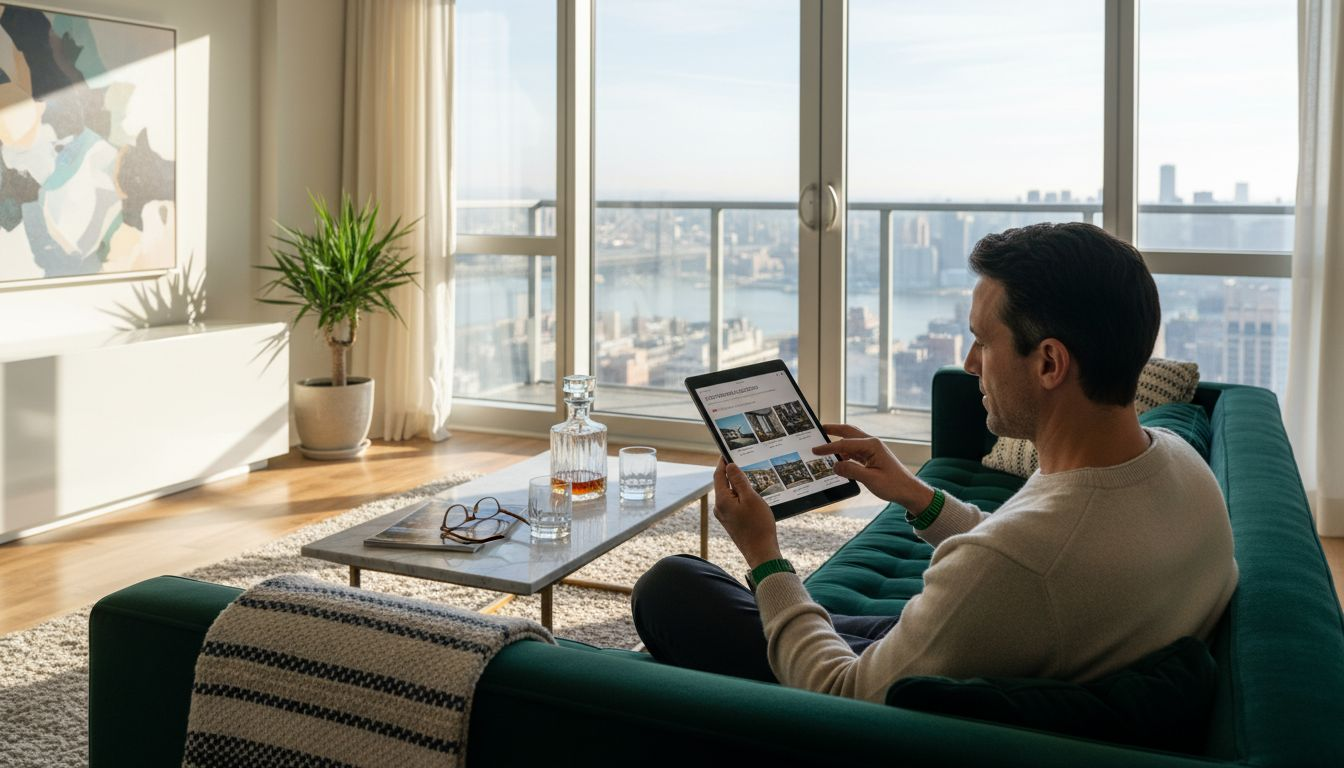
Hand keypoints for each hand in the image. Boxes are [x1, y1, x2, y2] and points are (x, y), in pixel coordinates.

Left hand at [712, 458, 782, 568]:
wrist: (761, 553)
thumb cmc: (758, 525)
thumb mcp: (751, 498)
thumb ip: (739, 481)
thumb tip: (729, 466)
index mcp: (722, 500)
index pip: (718, 475)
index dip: (723, 462)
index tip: (728, 451)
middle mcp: (720, 508)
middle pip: (723, 484)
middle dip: (732, 473)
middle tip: (743, 460)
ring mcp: (725, 516)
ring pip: (730, 494)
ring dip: (738, 485)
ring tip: (751, 476)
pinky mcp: (732, 522)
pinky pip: (734, 503)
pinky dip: (741, 496)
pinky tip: (753, 495)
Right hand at [813, 424, 932, 509]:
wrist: (908, 491)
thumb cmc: (894, 485)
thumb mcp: (871, 479)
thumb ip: (851, 471)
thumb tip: (835, 465)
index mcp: (872, 445)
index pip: (845, 444)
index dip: (828, 447)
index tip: (815, 450)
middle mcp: (872, 444)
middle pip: (849, 432)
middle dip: (834, 429)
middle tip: (819, 428)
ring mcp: (872, 450)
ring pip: (851, 442)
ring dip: (838, 442)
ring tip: (824, 444)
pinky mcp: (872, 458)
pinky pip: (855, 452)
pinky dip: (845, 453)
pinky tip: (837, 459)